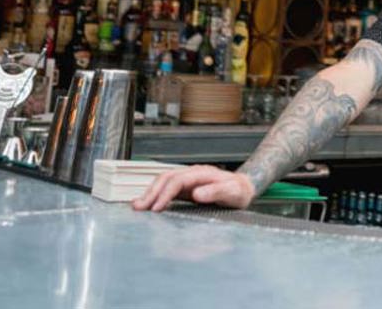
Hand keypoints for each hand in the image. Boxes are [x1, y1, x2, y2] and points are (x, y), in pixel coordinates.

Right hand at [131, 165, 254, 212]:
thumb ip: (216, 192)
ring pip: (164, 182)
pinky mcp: (186, 188)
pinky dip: (155, 195)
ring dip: (150, 193)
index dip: (165, 194)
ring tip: (137, 206)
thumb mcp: (232, 192)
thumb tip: (197, 194)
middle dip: (151, 192)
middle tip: (139, 208)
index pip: (178, 181)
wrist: (244, 189)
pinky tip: (147, 204)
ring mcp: (188, 180)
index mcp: (202, 173)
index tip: (156, 208)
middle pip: (166, 178)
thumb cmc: (239, 191)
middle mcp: (192, 174)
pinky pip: (167, 189)